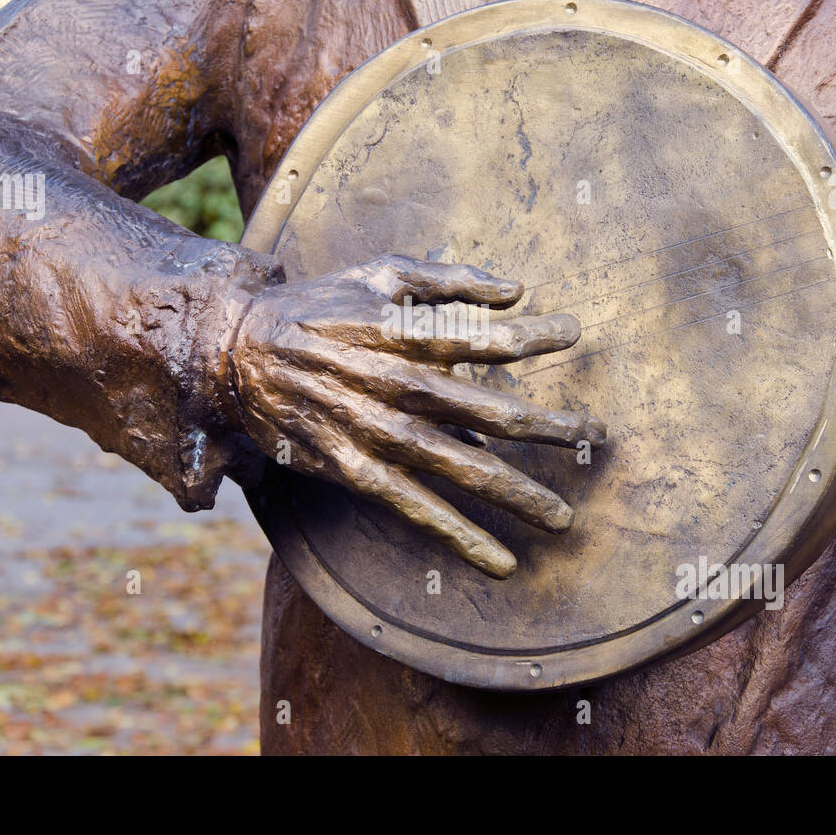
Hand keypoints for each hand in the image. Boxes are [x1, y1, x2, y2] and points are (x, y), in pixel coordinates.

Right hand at [227, 254, 604, 577]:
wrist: (238, 353)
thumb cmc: (320, 306)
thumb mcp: (379, 274)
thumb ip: (449, 278)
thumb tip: (518, 289)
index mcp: (404, 333)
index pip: (485, 337)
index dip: (535, 336)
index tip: (575, 333)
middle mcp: (397, 386)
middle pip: (490, 413)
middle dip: (550, 428)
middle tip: (597, 437)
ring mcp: (377, 433)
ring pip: (461, 469)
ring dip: (517, 495)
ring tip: (562, 517)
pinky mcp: (355, 470)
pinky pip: (416, 510)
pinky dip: (460, 537)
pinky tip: (501, 561)